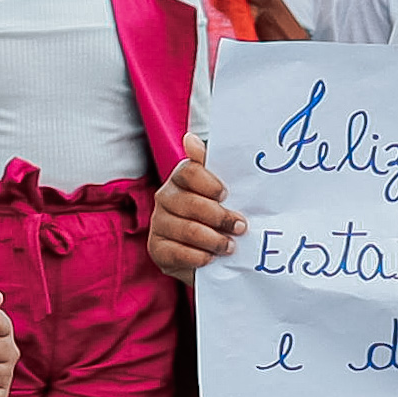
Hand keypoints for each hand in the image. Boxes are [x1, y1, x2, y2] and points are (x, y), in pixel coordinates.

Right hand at [141, 141, 239, 276]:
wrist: (211, 253)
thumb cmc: (219, 216)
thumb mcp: (222, 191)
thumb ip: (212, 165)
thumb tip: (189, 138)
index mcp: (181, 178)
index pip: (189, 172)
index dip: (210, 184)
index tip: (227, 195)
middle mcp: (164, 198)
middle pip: (190, 203)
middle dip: (220, 217)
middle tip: (240, 226)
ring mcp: (158, 224)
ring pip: (188, 231)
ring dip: (214, 240)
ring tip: (230, 246)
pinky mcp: (157, 249)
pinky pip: (178, 253)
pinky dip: (200, 257)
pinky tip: (212, 258)